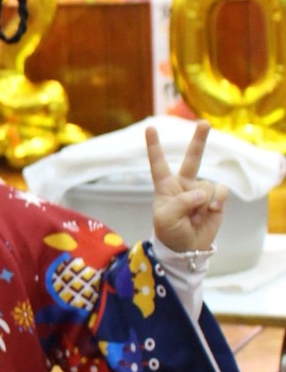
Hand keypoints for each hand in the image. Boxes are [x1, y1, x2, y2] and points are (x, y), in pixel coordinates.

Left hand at [148, 122, 225, 254]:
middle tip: (204, 123)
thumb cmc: (169, 232)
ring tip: (195, 217)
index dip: (154, 147)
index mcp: (165, 186)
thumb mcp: (166, 219)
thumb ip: (181, 203)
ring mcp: (201, 190)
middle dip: (199, 140)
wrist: (186, 248)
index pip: (158, 164)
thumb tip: (202, 192)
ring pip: (207, 185)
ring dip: (203, 202)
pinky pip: (220, 191)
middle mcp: (184, 184)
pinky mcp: (216, 198)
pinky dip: (217, 200)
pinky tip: (212, 210)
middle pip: (193, 158)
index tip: (150, 128)